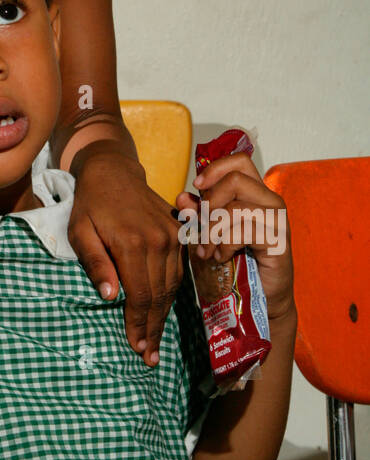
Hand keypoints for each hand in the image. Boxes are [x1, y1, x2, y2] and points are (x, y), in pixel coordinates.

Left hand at [67, 152, 182, 365]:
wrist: (113, 171)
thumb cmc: (90, 204)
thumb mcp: (80, 231)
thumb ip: (96, 264)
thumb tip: (111, 297)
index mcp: (133, 243)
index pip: (140, 295)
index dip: (138, 324)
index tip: (136, 348)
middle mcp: (159, 241)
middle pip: (159, 296)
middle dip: (153, 329)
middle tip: (149, 358)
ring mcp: (172, 236)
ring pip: (172, 287)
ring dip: (164, 317)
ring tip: (156, 343)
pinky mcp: (178, 233)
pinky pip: (178, 272)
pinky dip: (171, 295)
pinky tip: (163, 313)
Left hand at [176, 154, 294, 321]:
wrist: (261, 298)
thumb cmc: (237, 262)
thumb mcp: (212, 233)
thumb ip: (198, 214)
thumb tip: (181, 198)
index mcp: (257, 193)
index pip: (240, 161)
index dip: (216, 169)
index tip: (197, 185)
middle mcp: (271, 201)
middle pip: (235, 181)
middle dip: (209, 204)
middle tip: (200, 228)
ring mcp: (278, 221)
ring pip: (236, 208)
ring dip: (212, 231)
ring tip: (205, 250)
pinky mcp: (279, 242)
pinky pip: (243, 232)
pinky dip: (224, 245)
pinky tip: (219, 257)